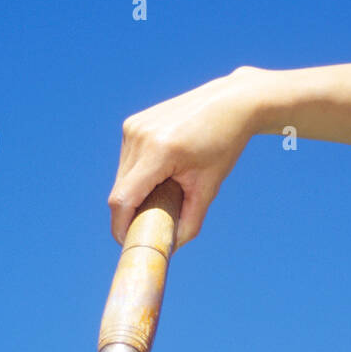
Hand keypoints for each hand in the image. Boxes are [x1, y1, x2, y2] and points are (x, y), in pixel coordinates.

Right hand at [108, 68, 257, 247]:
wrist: (230, 103)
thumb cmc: (224, 145)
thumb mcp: (209, 187)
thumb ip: (190, 222)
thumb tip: (171, 249)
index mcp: (159, 151)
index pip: (123, 199)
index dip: (121, 227)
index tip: (128, 244)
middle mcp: (140, 136)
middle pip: (120, 191)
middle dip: (130, 214)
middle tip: (149, 227)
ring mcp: (133, 127)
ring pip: (121, 178)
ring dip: (133, 195)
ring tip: (161, 195)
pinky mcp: (132, 123)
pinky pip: (126, 162)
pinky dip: (137, 177)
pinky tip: (159, 174)